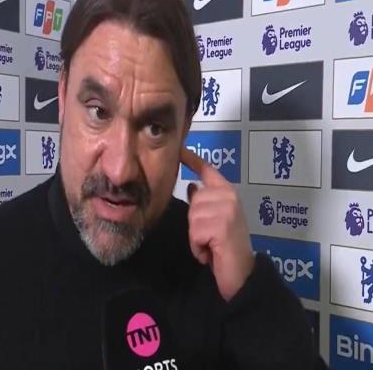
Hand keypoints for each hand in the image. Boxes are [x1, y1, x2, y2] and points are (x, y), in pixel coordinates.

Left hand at [180, 147, 254, 301]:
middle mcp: (230, 196)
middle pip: (193, 200)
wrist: (242, 274)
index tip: (181, 150)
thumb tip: (192, 185)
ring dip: (196, 236)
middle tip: (211, 236)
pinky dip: (198, 247)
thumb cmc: (227, 246)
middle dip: (195, 221)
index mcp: (228, 193)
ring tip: (211, 244)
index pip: (209, 171)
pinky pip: (194, 232)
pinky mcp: (222, 225)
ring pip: (192, 216)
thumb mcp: (215, 219)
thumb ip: (205, 202)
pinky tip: (211, 252)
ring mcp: (227, 209)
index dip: (193, 160)